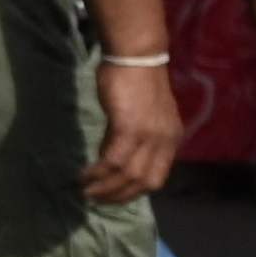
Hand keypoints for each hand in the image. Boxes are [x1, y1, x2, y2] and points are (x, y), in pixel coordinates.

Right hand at [80, 51, 180, 204]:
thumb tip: (111, 156)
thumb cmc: (135, 81)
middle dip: (118, 196)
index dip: (134, 192)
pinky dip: (98, 172)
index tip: (112, 195)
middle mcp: (164, 141)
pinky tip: (85, 174)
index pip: (156, 177)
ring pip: (128, 175)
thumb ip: (132, 136)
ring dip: (105, 187)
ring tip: (85, 190)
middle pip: (144, 182)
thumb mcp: (140, 114)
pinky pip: (113, 160)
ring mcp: (149, 136)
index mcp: (171, 139)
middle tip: (95, 198)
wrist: (136, 57)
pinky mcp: (129, 129)